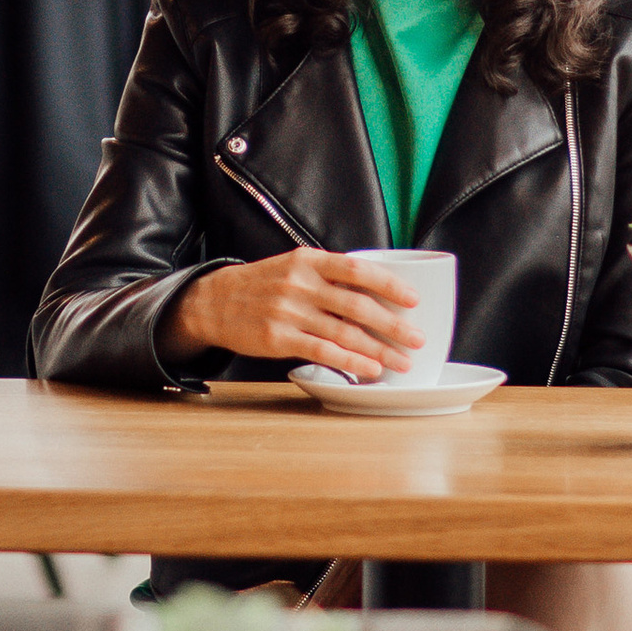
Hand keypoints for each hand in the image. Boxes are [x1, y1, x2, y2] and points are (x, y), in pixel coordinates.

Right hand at [167, 248, 423, 381]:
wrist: (214, 301)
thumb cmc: (263, 285)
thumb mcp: (293, 267)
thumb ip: (328, 276)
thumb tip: (373, 293)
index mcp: (309, 260)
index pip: (357, 269)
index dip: (388, 284)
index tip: (413, 299)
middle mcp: (301, 283)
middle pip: (357, 305)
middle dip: (392, 324)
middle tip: (417, 339)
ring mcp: (289, 311)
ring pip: (344, 332)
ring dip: (378, 349)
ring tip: (401, 361)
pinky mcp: (279, 338)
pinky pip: (323, 351)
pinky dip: (351, 362)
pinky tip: (370, 370)